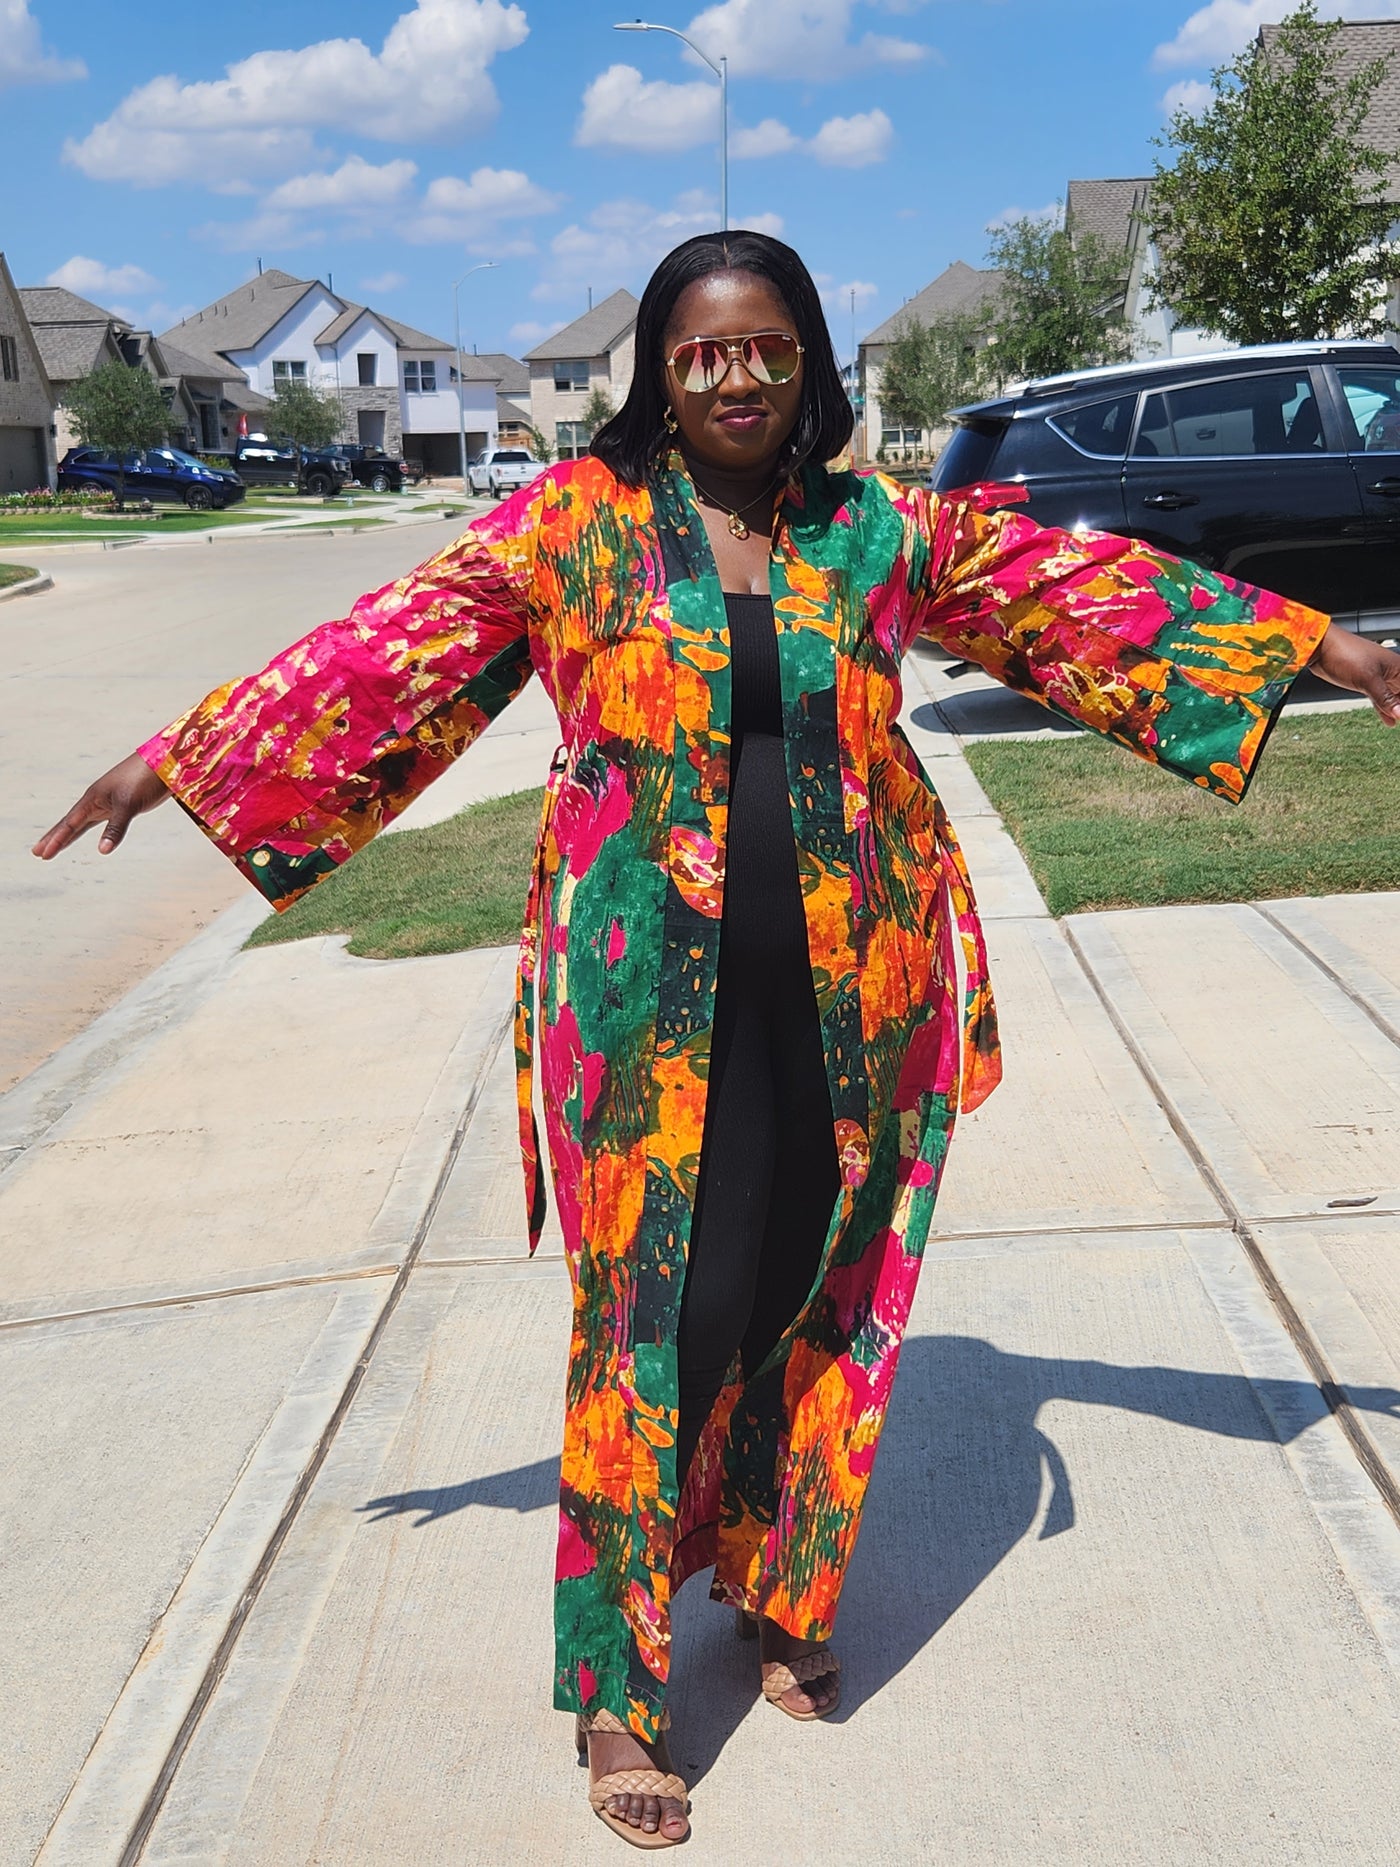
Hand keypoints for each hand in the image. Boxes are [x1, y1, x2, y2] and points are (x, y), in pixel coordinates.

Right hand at [32, 754, 170, 858]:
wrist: (167, 762)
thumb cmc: (145, 778)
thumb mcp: (129, 804)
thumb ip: (115, 828)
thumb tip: (102, 851)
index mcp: (93, 798)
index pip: (69, 824)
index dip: (56, 840)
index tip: (41, 854)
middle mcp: (97, 800)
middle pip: (70, 823)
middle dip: (55, 838)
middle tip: (37, 853)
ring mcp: (109, 802)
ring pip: (84, 823)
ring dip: (70, 835)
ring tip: (56, 847)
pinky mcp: (124, 805)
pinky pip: (102, 822)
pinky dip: (95, 831)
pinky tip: (96, 838)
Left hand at [1309, 624, 1399, 723]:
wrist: (1322, 646)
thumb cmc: (1345, 654)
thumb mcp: (1368, 680)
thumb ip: (1385, 698)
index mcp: (1398, 667)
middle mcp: (1391, 671)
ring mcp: (1378, 677)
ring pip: (1393, 697)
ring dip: (1396, 710)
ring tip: (1399, 722)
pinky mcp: (1364, 682)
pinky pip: (1380, 698)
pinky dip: (1384, 709)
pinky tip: (1389, 721)